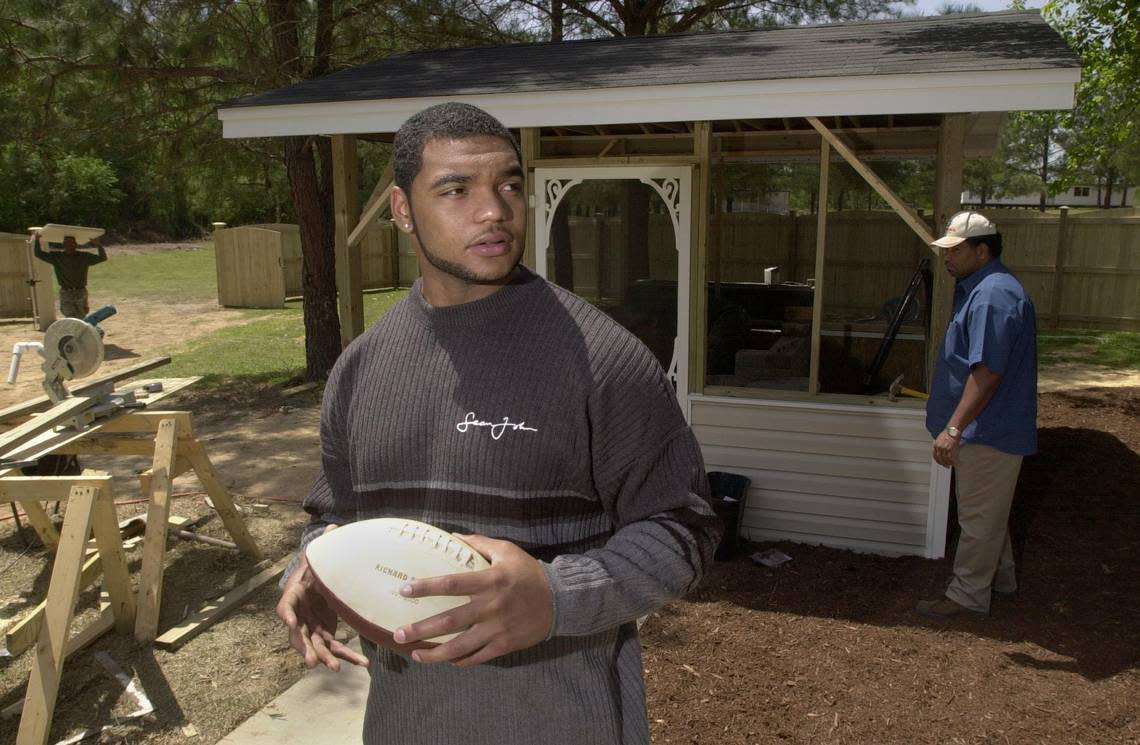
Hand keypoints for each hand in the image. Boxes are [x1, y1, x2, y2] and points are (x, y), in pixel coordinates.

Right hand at [276, 545, 368, 671]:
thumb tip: (334, 526)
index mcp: (294, 595)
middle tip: (312, 662)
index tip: (290, 623)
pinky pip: (335, 648)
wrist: (317, 582)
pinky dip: (347, 657)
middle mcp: (299, 615)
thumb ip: (325, 545)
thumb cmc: (316, 569)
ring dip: (326, 658)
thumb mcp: (319, 557)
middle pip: (298, 635)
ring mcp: (311, 627)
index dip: (287, 616)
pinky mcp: (325, 634)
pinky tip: (362, 665)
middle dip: (305, 649)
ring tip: (336, 669)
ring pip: (316, 647)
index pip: (285, 607)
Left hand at [393, 534, 553, 666]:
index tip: (404, 589)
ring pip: (460, 647)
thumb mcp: (507, 551)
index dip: (426, 587)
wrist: (559, 600)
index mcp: (490, 581)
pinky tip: (445, 660)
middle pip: (449, 621)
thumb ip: (480, 543)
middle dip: (421, 628)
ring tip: (415, 654)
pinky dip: (459, 660)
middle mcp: (490, 607)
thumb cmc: (529, 573)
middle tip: (399, 633)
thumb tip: (453, 536)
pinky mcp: (504, 646)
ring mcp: (497, 629)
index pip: (452, 584)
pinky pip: (477, 657)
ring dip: (435, 653)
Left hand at [932, 431, 959, 467]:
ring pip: (944, 459)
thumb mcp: (940, 439)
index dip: (938, 461)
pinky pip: (949, 457)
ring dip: (947, 463)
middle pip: (939, 458)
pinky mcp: (949, 448)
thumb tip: (941, 452)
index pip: (935, 456)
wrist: (952, 430)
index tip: (940, 463)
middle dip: (943, 463)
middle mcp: (938, 447)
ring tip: (950, 465)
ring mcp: (944, 448)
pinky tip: (953, 463)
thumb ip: (939, 446)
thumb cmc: (948, 434)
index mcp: (935, 445)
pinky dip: (951, 461)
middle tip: (946, 466)